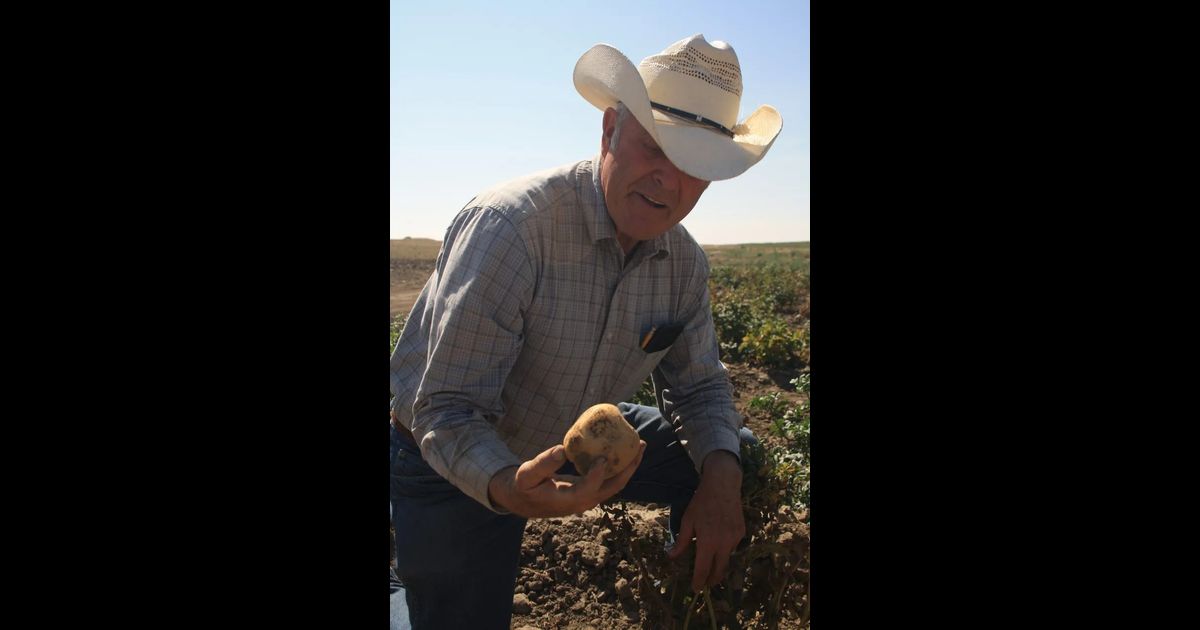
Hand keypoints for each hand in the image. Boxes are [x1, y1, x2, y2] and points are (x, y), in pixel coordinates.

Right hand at [488, 441, 645, 517]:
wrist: (523, 500)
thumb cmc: (524, 486)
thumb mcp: (526, 475)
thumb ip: (542, 464)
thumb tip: (562, 450)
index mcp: (567, 500)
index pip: (588, 490)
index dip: (597, 475)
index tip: (603, 457)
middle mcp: (583, 502)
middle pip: (613, 487)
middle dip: (629, 467)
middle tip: (640, 444)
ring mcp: (589, 497)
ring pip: (615, 484)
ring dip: (628, 465)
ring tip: (639, 444)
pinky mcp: (589, 491)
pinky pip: (609, 480)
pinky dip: (618, 466)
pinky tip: (622, 450)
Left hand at [668, 449, 744, 591]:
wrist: (723, 485)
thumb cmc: (701, 502)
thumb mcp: (687, 521)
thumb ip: (682, 541)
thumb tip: (671, 557)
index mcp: (707, 542)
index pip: (703, 569)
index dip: (699, 581)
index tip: (695, 589)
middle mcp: (723, 544)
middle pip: (719, 570)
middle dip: (712, 580)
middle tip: (706, 584)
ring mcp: (735, 539)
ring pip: (726, 558)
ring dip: (718, 562)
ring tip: (711, 562)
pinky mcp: (741, 533)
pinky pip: (732, 546)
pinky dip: (725, 547)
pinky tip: (719, 539)